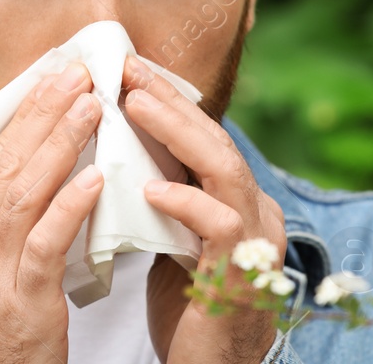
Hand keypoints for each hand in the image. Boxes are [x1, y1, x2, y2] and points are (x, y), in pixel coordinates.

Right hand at [0, 63, 104, 362]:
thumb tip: (33, 173)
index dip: (22, 118)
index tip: (52, 80)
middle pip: (3, 167)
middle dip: (41, 115)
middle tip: (76, 74)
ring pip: (22, 195)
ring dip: (59, 145)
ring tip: (92, 107)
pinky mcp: (20, 307)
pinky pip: (44, 245)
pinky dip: (69, 206)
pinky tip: (95, 178)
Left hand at [122, 56, 285, 363]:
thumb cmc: (189, 303)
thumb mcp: (172, 236)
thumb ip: (162, 195)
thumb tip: (119, 147)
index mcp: (236, 202)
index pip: (202, 138)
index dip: (167, 101)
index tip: (125, 68)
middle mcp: (254, 214)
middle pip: (215, 141)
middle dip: (170, 102)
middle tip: (126, 70)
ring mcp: (254, 244)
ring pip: (224, 171)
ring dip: (177, 135)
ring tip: (134, 107)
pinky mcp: (241, 277)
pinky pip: (219, 229)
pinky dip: (186, 204)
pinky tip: (151, 190)